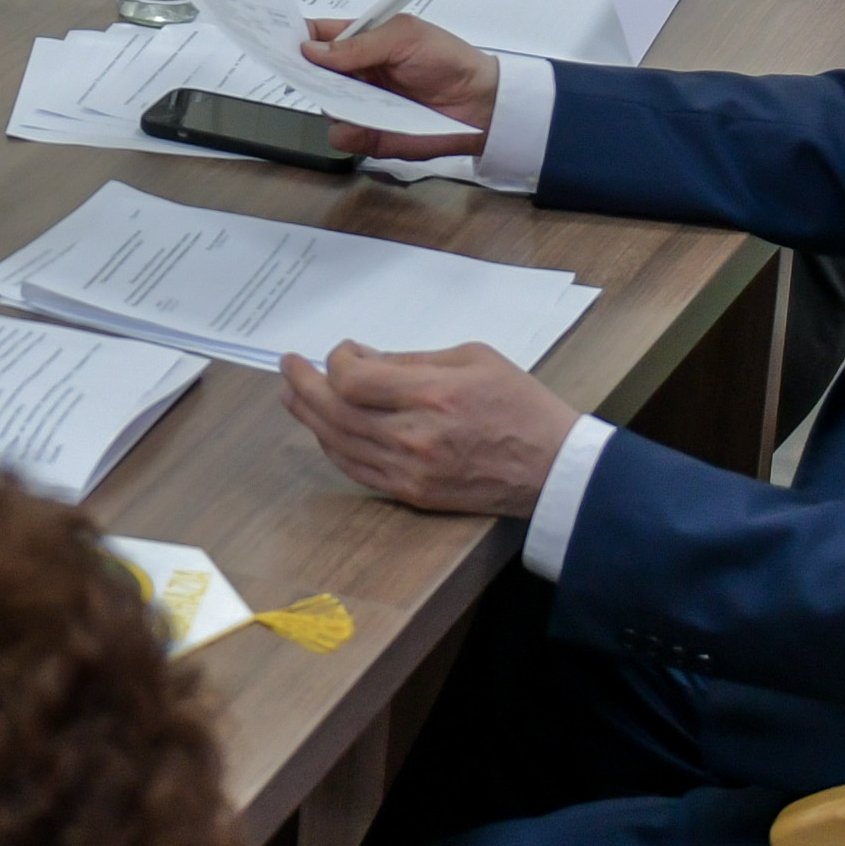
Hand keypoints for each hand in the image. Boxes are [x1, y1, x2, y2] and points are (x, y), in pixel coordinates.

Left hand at [281, 339, 580, 517]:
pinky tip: (323, 432)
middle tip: (288, 367)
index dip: (336, 362)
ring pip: (339, 444)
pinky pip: (358, 472)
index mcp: (433, 395)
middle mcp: (415, 437)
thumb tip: (363, 359)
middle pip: (335, 412)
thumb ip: (412, 360)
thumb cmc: (521, 406)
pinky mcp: (414, 494)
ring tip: (292, 396)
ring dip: (309, 417)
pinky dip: (333, 449)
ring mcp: (412, 471)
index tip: (344, 350)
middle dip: (304, 386)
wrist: (555, 469)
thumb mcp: (474, 359)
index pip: (352, 380)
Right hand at [299, 11, 500, 158]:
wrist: (480, 104)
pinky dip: (345, 131)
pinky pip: (341, 135)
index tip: (275, 38)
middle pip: (311, 72)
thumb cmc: (447, 60)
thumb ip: (358, 44)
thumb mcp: (404, 36)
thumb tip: (312, 51)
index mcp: (360, 41)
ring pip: (322, 105)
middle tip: (298, 72)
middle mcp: (354, 74)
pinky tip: (360, 124)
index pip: (317, 36)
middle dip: (301, 71)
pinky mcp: (369, 135)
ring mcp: (360, 105)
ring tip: (348, 98)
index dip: (295, 36)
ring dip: (327, 101)